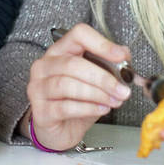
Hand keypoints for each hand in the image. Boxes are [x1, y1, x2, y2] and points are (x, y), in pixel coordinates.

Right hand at [25, 23, 130, 150]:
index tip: (121, 57)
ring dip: (97, 94)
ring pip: (67, 85)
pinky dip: (88, 108)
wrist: (59, 130)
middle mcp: (45, 66)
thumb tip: (124, 54)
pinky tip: (101, 109)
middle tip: (122, 90)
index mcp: (59, 52)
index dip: (101, 44)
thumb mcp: (94, 81)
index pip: (77, 35)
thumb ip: (108, 65)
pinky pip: (65, 107)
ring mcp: (38, 88)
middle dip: (103, 78)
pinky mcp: (41, 111)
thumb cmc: (75, 102)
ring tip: (114, 101)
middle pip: (73, 64)